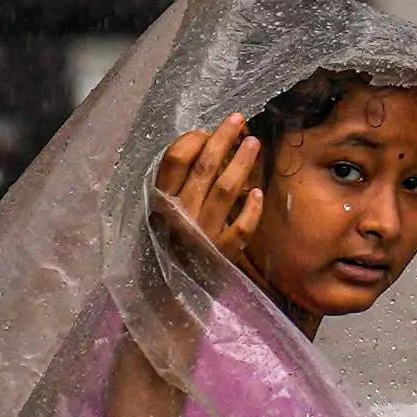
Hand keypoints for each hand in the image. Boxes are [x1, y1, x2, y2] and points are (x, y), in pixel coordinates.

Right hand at [149, 124, 263, 267]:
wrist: (167, 295)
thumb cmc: (164, 247)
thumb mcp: (158, 215)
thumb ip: (173, 188)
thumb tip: (199, 151)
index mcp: (160, 201)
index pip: (175, 158)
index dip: (194, 139)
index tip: (208, 131)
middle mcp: (180, 214)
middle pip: (204, 166)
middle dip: (223, 139)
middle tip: (239, 120)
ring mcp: (201, 234)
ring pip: (225, 189)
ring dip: (241, 163)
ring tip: (254, 144)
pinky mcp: (220, 254)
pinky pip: (240, 229)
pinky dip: (250, 211)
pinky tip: (258, 194)